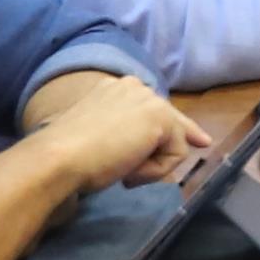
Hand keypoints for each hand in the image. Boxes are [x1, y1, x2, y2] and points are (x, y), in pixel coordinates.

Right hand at [35, 69, 210, 188]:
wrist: (61, 157)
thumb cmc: (70, 154)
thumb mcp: (101, 136)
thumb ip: (124, 133)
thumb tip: (145, 149)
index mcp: (115, 88)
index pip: (153, 107)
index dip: (176, 126)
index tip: (199, 139)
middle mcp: (134, 87)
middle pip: (171, 121)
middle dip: (168, 148)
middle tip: (173, 155)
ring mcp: (149, 100)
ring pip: (173, 142)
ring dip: (152, 165)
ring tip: (123, 171)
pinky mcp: (160, 118)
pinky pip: (176, 154)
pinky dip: (156, 171)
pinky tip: (129, 171)